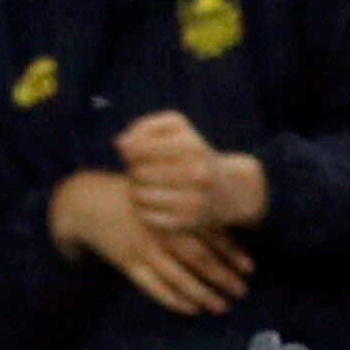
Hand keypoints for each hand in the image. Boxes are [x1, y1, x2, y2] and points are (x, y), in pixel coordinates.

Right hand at [50, 171, 249, 314]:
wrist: (87, 203)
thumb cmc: (132, 199)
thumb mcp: (162, 195)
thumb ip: (189, 211)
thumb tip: (228, 230)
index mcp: (175, 211)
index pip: (211, 235)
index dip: (232, 253)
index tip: (250, 269)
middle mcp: (162, 230)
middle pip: (198, 258)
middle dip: (222, 277)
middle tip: (242, 293)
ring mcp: (143, 247)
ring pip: (177, 275)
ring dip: (202, 293)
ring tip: (220, 307)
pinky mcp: (126, 261)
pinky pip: (152, 284)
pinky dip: (171, 298)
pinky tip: (189, 308)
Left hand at [116, 111, 267, 230]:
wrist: (228, 190)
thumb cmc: (192, 154)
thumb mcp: (177, 130)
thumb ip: (146, 128)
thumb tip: (121, 143)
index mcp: (193, 146)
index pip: (140, 148)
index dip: (131, 150)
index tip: (135, 152)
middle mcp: (197, 172)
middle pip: (138, 171)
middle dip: (135, 170)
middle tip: (142, 171)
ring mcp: (195, 199)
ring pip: (139, 195)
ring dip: (135, 190)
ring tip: (145, 186)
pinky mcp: (188, 221)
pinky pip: (146, 216)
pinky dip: (142, 209)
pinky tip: (151, 203)